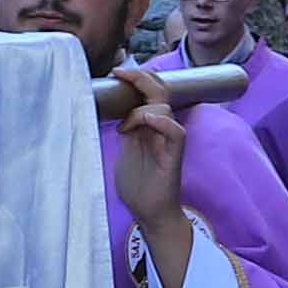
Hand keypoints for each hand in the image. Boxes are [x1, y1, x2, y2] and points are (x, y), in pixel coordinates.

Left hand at [111, 63, 187, 226]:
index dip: (137, 79)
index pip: (150, 92)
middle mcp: (160, 130)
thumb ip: (126, 132)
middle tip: (120, 74)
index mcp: (148, 127)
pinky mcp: (174, 157)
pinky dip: (162, 122)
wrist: (150, 214)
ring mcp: (168, 142)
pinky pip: (176, 132)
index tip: (115, 74)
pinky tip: (146, 122)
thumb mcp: (125, 152)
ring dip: (140, 109)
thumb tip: (112, 114)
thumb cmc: (138, 187)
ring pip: (164, 108)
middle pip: (160, 91)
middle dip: (141, 78)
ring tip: (124, 127)